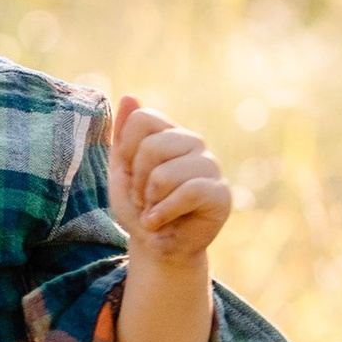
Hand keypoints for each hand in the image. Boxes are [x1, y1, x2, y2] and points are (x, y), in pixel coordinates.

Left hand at [109, 95, 231, 263]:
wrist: (155, 244)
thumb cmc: (139, 207)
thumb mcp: (121, 172)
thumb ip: (122, 135)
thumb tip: (128, 96)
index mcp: (168, 133)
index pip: (142, 118)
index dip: (126, 149)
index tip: (129, 172)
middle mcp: (192, 143)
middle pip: (152, 147)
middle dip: (137, 181)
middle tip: (142, 198)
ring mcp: (209, 165)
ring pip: (166, 173)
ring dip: (150, 201)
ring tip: (154, 211)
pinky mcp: (220, 192)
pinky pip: (189, 192)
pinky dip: (164, 212)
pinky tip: (159, 222)